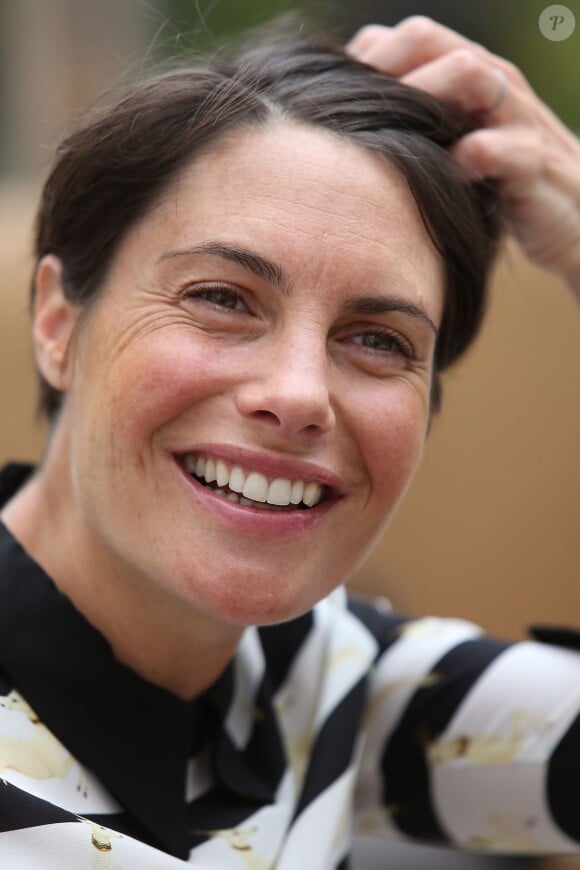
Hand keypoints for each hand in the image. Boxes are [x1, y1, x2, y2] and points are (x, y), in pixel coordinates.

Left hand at [347, 17, 579, 297]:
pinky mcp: (539, 165)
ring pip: (474, 77)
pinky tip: (448, 171)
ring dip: (426, 98)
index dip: (364, 59)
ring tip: (387, 128)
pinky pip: (509, 149)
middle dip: (384, 70)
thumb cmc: (501, 185)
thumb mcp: (454, 150)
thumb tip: (343, 130)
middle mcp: (494, 84)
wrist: (573, 219)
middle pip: (434, 42)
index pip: (410, 38)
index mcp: (469, 77)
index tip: (324, 97)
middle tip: (345, 111)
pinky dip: (477, 156)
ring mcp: (519, 119)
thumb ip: (415, 132)